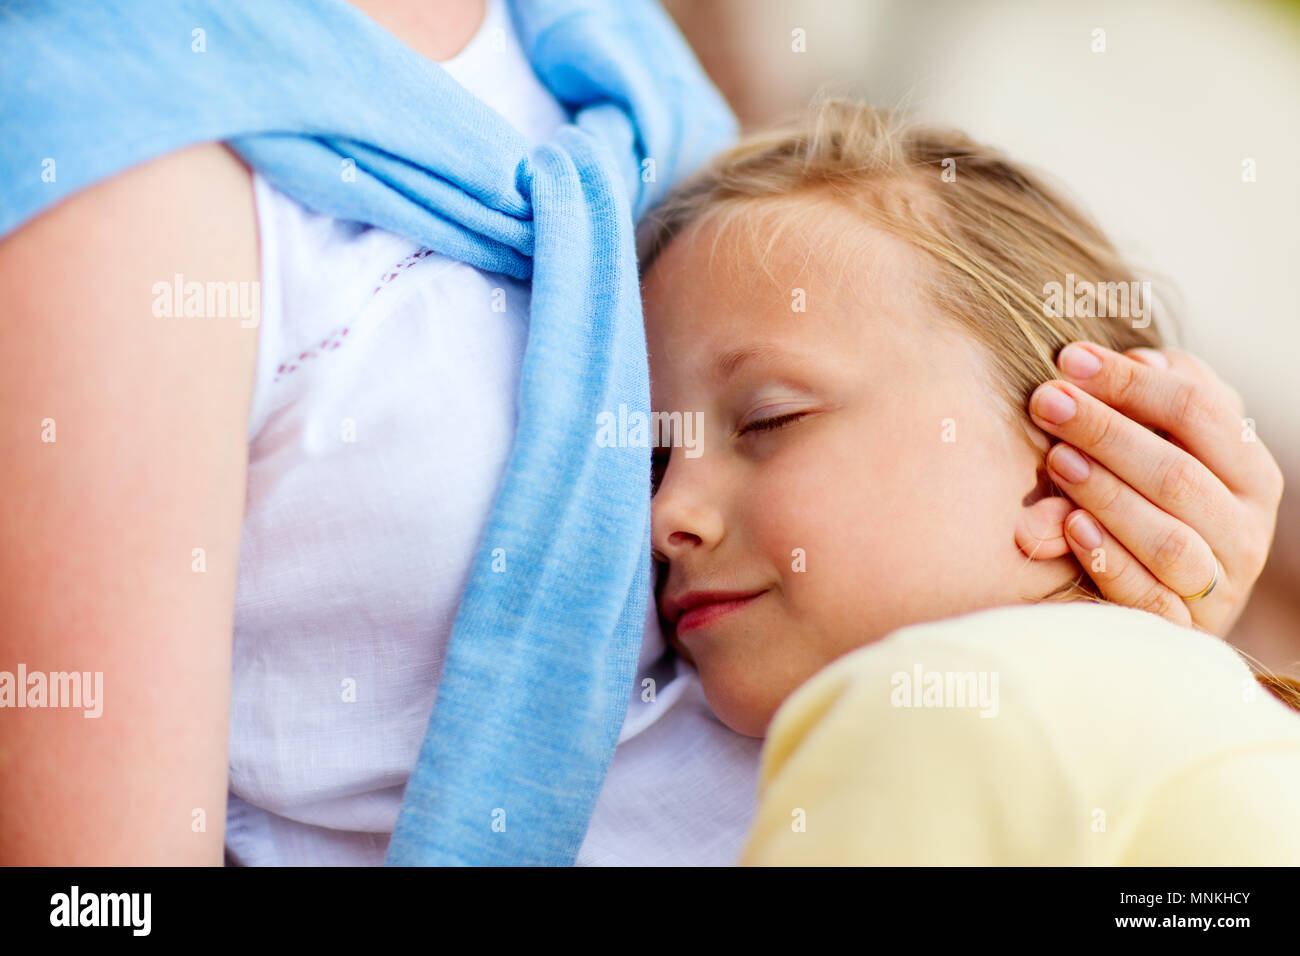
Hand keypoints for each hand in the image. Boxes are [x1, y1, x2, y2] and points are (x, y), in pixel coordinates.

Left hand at [1025, 341, 1283, 635]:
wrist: (1140, 603)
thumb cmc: (1144, 505)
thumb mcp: (1154, 449)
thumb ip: (1148, 406)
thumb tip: (1137, 357)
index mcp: (1248, 471)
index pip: (1200, 411)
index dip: (1132, 382)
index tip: (1068, 360)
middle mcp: (1246, 530)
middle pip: (1179, 473)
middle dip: (1107, 431)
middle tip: (1046, 402)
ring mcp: (1217, 587)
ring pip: (1169, 539)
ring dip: (1108, 495)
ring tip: (1056, 460)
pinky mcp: (1181, 633)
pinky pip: (1149, 599)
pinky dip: (1110, 560)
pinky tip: (1071, 526)